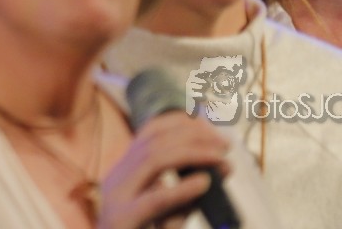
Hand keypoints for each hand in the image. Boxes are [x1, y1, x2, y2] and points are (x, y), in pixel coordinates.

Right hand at [96, 114, 230, 228]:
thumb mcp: (167, 214)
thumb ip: (188, 194)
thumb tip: (220, 169)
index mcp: (123, 172)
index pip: (148, 133)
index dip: (179, 122)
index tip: (210, 125)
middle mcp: (116, 179)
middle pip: (153, 142)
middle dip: (192, 136)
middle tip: (224, 144)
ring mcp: (116, 198)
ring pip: (152, 161)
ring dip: (192, 154)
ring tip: (220, 158)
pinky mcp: (123, 220)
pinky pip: (154, 199)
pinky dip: (181, 188)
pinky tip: (204, 184)